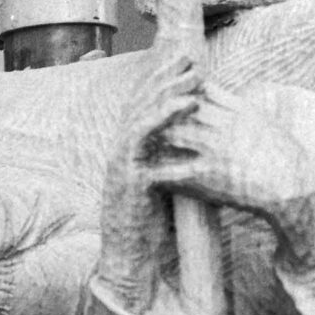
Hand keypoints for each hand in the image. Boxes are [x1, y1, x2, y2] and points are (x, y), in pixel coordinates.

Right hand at [98, 49, 193, 304]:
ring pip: (142, 113)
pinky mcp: (127, 174)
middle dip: (164, 75)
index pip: (143, 106)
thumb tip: (191, 144)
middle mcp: (121, 152)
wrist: (130, 261)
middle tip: (190, 53)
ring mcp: (121, 162)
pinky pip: (144, 137)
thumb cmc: (148, 228)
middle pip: (140, 102)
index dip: (161, 80)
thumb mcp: (162, 186)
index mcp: (129, 153)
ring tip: (194, 70)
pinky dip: (165, 115)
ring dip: (168, 88)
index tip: (185, 59)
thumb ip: (169, 161)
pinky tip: (187, 102)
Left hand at [141, 76, 314, 224]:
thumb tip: (216, 92)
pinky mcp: (209, 176)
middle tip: (135, 112)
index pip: (199, 88)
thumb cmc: (283, 155)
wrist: (296, 184)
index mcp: (237, 109)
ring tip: (132, 142)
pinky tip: (141, 175)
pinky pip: (174, 172)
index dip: (177, 87)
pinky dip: (156, 173)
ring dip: (152, 138)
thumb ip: (238, 105)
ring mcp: (214, 149)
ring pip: (173, 134)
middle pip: (181, 107)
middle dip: (159, 108)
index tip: (160, 89)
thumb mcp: (263, 120)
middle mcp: (223, 124)